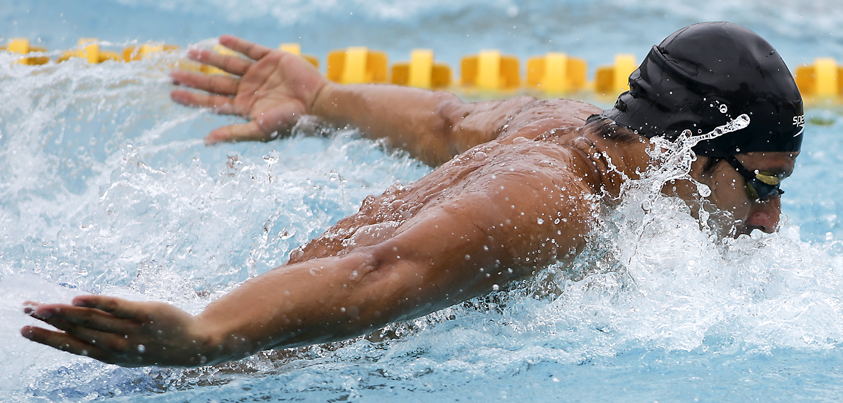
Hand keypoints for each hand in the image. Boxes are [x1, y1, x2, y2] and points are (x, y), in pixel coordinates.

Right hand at [21, 295, 214, 366]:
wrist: (195, 345)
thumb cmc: (156, 343)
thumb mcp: (127, 347)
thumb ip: (103, 335)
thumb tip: (75, 320)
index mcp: (110, 356)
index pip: (73, 346)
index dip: (48, 339)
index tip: (23, 330)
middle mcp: (117, 346)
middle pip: (77, 331)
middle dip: (49, 322)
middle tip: (25, 311)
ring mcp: (131, 330)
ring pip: (92, 321)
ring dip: (65, 313)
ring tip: (41, 306)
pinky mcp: (147, 314)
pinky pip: (119, 308)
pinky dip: (97, 303)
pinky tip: (78, 299)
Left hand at [170, 35, 328, 144]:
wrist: (319, 104)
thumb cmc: (292, 121)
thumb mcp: (259, 129)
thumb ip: (233, 132)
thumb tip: (206, 141)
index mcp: (245, 107)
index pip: (212, 101)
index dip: (192, 97)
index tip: (172, 92)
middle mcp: (249, 89)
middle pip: (215, 83)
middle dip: (194, 77)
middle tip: (172, 72)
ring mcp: (260, 73)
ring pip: (228, 64)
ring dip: (209, 58)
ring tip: (190, 52)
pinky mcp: (272, 59)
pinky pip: (250, 49)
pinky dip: (236, 44)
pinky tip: (220, 40)